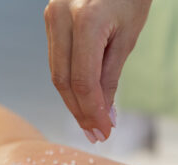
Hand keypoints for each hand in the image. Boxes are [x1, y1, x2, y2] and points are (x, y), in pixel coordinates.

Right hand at [44, 0, 151, 142]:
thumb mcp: (127, 36)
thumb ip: (111, 76)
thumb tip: (106, 114)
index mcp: (87, 21)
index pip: (84, 81)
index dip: (93, 111)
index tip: (105, 132)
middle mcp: (61, 17)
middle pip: (64, 81)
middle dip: (81, 112)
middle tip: (97, 135)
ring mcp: (51, 16)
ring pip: (57, 73)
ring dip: (73, 102)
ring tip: (91, 123)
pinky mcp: (50, 19)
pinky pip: (57, 60)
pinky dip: (70, 83)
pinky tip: (83, 100)